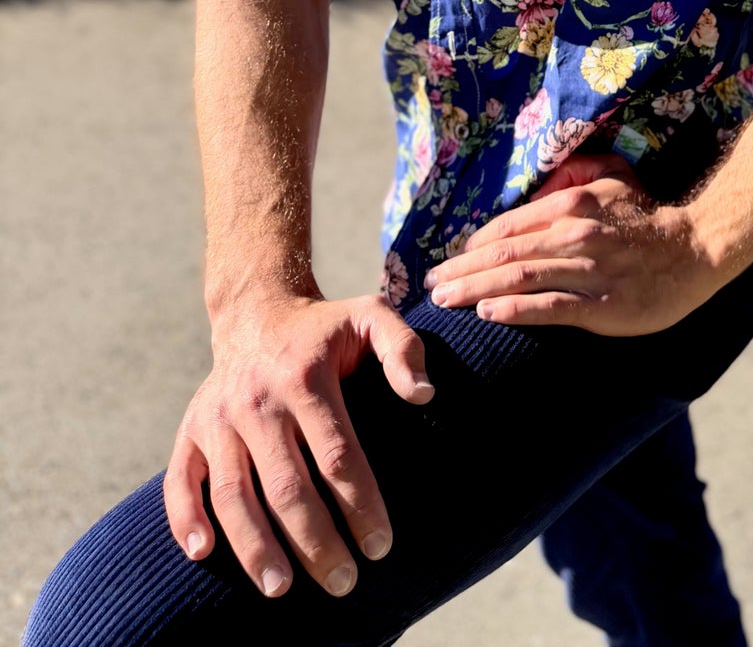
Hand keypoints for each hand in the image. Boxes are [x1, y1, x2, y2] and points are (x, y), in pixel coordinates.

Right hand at [164, 292, 434, 598]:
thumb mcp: (371, 316)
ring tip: (281, 589)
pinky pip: (180, 480)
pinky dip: (184, 519)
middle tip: (343, 583)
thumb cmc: (325, 329)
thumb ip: (403, 348)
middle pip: (285, 485)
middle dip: (314, 541)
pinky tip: (202, 555)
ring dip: (254, 546)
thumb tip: (424, 395)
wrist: (257, 312)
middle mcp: (257, 400)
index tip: (381, 547)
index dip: (360, 504)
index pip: (337, 454)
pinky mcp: (190, 431)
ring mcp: (218, 418)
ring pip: (232, 493)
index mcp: (305, 376)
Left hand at [421, 152, 720, 332]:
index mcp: (571, 203)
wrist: (696, 250)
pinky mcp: (603, 306)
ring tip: (445, 301)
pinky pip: (550, 307)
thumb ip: (574, 172)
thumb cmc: (647, 216)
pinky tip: (487, 314)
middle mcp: (574, 233)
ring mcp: (588, 270)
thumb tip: (540, 182)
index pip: (508, 226)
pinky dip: (514, 310)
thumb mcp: (612, 177)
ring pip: (519, 278)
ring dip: (475, 289)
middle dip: (461, 270)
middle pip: (504, 253)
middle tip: (430, 288)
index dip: (472, 245)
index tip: (449, 261)